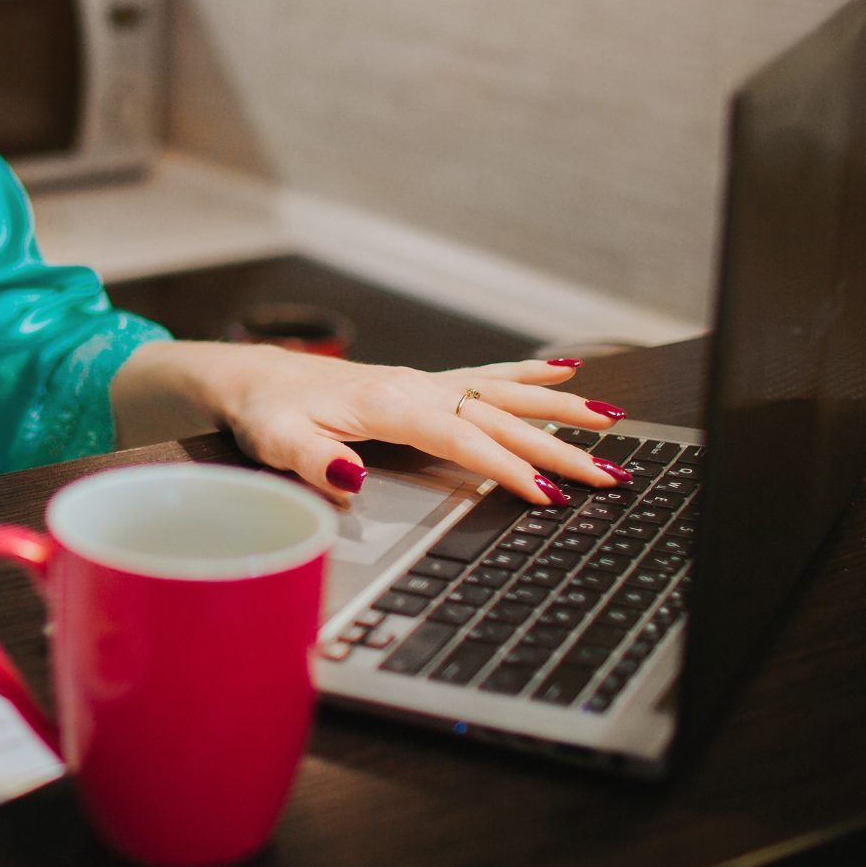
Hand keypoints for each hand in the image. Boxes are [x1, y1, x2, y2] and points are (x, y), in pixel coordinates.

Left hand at [185, 346, 628, 507]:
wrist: (254, 378)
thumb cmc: (265, 413)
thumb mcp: (276, 440)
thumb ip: (314, 459)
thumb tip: (352, 477)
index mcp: (388, 402)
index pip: (462, 438)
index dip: (505, 467)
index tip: (546, 494)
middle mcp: (415, 386)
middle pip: (498, 418)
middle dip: (556, 446)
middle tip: (608, 473)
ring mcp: (423, 382)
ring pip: (503, 394)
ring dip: (558, 408)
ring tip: (612, 420)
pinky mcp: (423, 385)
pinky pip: (487, 377)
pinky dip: (529, 375)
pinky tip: (567, 372)